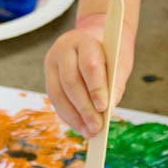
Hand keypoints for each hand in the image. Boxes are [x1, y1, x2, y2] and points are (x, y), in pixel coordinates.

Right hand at [44, 14, 133, 137]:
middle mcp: (63, 49)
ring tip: (89, 132)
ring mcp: (52, 62)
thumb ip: (115, 83)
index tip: (104, 109)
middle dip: (84, 108)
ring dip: (74, 116)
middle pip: (70, 81)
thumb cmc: (111, 51)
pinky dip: (68, 115)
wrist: (95, 35)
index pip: (89, 65)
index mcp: (84, 40)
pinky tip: (80, 126)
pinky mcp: (48, 75)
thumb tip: (109, 110)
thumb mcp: (120, 61)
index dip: (96, 88)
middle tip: (97, 127)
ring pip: (58, 93)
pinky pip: (55, 99)